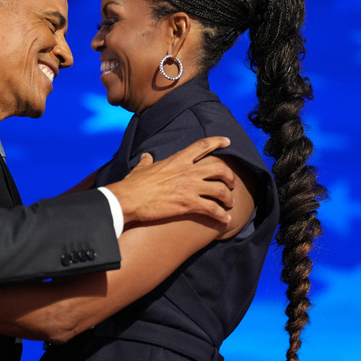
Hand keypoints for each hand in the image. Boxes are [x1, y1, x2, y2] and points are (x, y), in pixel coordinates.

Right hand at [106, 136, 235, 224]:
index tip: (227, 141)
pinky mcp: (189, 204)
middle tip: (231, 183)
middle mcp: (188, 171)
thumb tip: (146, 156)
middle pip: (220, 168)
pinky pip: (213, 209)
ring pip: (221, 190)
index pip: (202, 145)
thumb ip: (147, 161)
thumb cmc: (134, 184)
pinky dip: (222, 215)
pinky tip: (225, 219)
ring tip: (229, 203)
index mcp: (178, 159)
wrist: (129, 199)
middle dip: (229, 176)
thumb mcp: (141, 168)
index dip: (217, 141)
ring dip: (228, 197)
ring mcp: (190, 188)